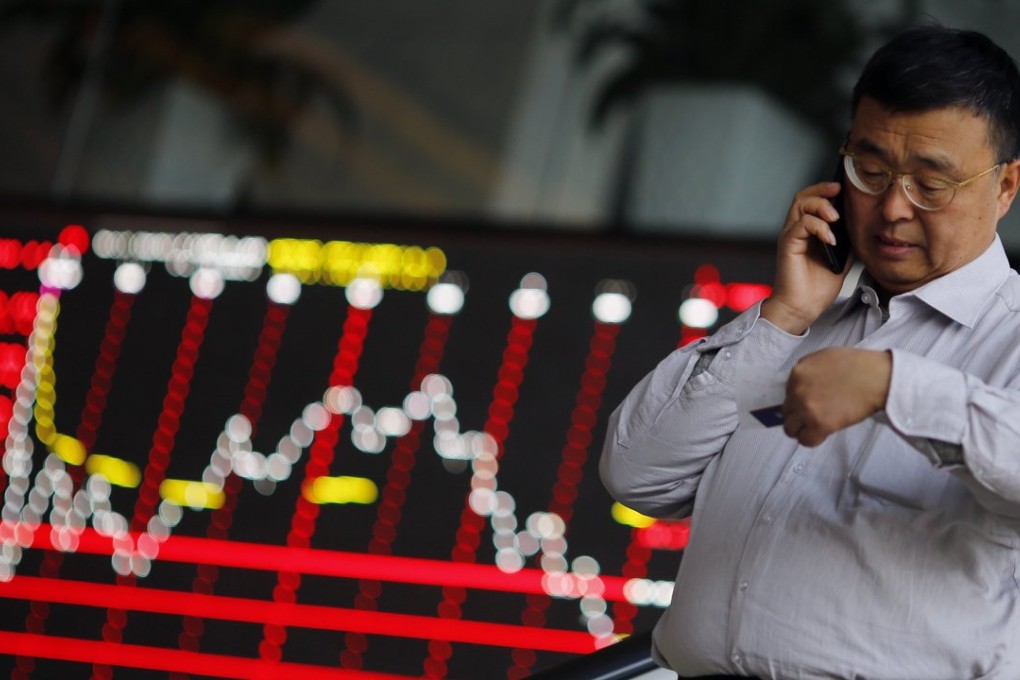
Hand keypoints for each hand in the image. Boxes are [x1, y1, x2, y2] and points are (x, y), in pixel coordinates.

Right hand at [761, 181, 852, 335]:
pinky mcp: (788, 245)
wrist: (803, 308)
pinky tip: (830, 239)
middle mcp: (796, 231)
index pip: (811, 201)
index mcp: (806, 233)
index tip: (843, 188)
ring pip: (800, 204)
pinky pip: (801, 224)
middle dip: (822, 190)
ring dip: (820, 205)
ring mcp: (791, 237)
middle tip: (838, 191)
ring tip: (835, 218)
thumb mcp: (841, 260)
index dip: (825, 191)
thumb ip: (847, 241)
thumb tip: (861, 226)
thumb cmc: (816, 289)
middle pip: (803, 196)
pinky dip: (819, 227)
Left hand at [782, 348, 890, 446]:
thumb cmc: (860, 366)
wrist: (878, 378)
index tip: (809, 404)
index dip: (798, 400)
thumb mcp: (825, 358)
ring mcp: (806, 407)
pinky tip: (823, 434)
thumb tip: (803, 386)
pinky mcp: (819, 424)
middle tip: (813, 417)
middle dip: (797, 415)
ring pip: (790, 428)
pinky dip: (812, 440)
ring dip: (802, 429)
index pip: (787, 393)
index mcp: (798, 371)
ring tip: (816, 427)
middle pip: (786, 411)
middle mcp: (797, 389)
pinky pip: (805, 440)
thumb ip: (809, 372)